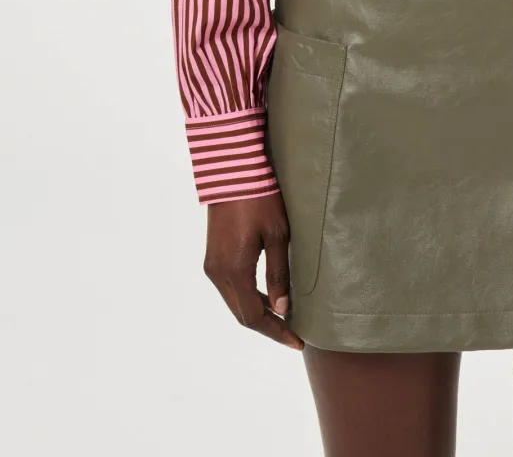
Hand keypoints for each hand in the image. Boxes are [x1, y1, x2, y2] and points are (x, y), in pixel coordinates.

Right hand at [203, 193, 304, 349]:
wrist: (232, 172)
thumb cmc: (260, 199)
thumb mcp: (277, 235)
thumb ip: (279, 274)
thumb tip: (283, 309)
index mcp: (234, 271)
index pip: (254, 317)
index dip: (276, 332)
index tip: (298, 341)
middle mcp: (218, 274)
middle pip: (242, 314)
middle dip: (268, 326)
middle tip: (294, 334)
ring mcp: (212, 265)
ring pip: (235, 302)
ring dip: (258, 312)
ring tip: (284, 318)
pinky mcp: (213, 256)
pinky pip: (231, 287)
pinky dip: (249, 296)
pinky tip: (267, 295)